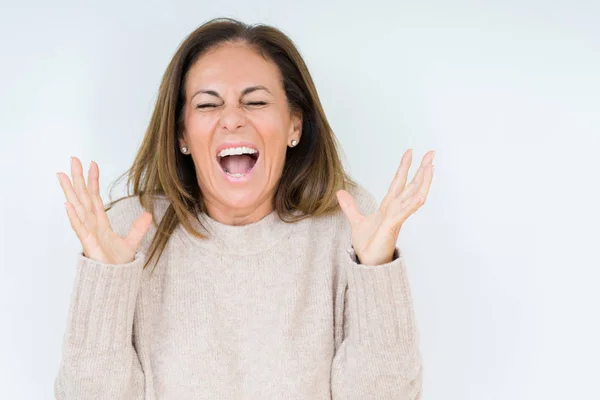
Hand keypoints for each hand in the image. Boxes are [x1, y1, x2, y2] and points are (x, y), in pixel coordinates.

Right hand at [56, 157, 152, 263]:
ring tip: (62, 175)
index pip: (95, 196)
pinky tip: (68, 204)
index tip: (92, 164)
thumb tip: (148, 214)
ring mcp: (88, 232)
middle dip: (78, 178)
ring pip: (77, 207)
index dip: (93, 180)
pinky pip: (79, 227)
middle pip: (83, 196)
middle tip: (73, 159)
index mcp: (100, 221)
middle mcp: (92, 224)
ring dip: (70, 191)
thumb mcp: (132, 242)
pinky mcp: (88, 243)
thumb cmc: (117, 263)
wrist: (114, 280)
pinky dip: (74, 216)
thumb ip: (139, 228)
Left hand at [337, 149, 434, 265]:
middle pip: (412, 185)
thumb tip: (340, 192)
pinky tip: (421, 195)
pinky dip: (413, 204)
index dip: (404, 167)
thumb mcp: (356, 221)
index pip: (398, 182)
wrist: (367, 263)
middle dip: (422, 169)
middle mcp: (396, 210)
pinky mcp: (392, 227)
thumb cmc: (368, 245)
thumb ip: (350, 206)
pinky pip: (405, 213)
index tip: (410, 152)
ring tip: (431, 166)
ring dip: (423, 181)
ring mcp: (396, 218)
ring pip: (413, 196)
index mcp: (388, 206)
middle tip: (431, 153)